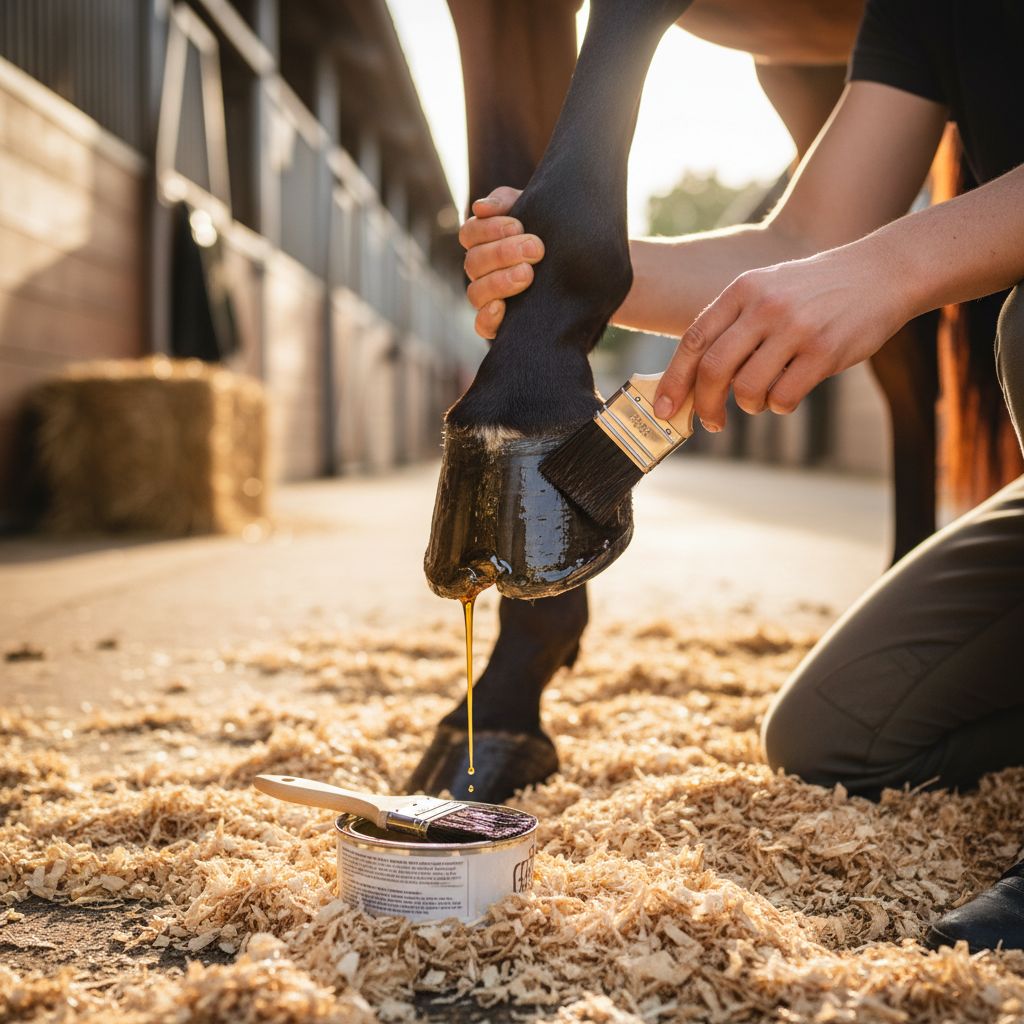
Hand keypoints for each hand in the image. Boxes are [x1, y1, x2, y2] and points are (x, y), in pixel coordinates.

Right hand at [459, 187, 544, 338]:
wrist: (580, 266)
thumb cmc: (550, 233)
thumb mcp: (533, 210)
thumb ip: (506, 201)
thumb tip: (480, 208)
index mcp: (483, 242)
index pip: (470, 233)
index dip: (489, 229)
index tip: (519, 225)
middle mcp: (480, 270)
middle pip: (474, 262)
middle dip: (502, 253)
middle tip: (536, 249)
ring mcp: (487, 298)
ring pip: (475, 292)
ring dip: (499, 282)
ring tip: (527, 274)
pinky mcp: (497, 323)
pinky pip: (481, 325)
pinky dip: (488, 317)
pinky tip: (503, 308)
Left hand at [653, 244, 912, 430]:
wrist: (883, 272)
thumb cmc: (815, 291)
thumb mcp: (767, 290)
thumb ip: (733, 325)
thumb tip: (693, 380)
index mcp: (743, 290)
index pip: (693, 341)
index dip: (674, 380)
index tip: (664, 409)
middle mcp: (765, 306)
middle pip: (714, 370)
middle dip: (704, 405)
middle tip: (709, 422)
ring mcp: (795, 328)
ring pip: (748, 389)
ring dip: (749, 405)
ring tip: (761, 398)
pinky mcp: (824, 351)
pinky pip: (784, 397)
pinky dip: (779, 405)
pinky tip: (789, 393)